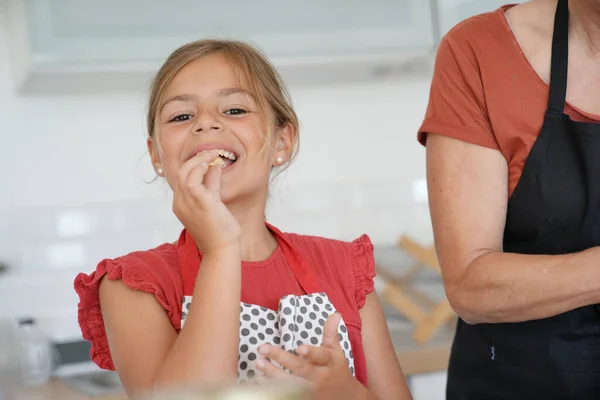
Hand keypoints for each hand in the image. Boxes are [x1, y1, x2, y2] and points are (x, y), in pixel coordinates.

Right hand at [172, 150, 240, 254]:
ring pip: (186, 172)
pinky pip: (193, 179)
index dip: (193, 165)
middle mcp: (180, 203)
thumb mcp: (213, 203)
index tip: (208, 158)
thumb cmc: (219, 230)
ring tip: (213, 154)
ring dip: (199, 159)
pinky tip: (211, 164)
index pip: (181, 178)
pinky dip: (201, 168)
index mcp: (181, 204)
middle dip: (195, 158)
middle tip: (212, 152)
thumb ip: (211, 185)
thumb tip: (215, 167)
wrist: (221, 249)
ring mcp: (187, 203)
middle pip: (181, 172)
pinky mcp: (199, 202)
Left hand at [256, 313, 370, 399]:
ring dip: (272, 373)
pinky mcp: (303, 398)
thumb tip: (335, 313)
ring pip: (290, 383)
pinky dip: (272, 388)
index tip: (299, 348)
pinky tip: (259, 380)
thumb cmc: (337, 369)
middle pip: (300, 368)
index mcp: (328, 362)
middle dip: (281, 358)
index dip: (310, 352)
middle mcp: (319, 376)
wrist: (345, 397)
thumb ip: (331, 333)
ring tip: (258, 362)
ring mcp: (310, 390)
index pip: (320, 356)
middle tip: (263, 348)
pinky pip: (285, 393)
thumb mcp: (337, 351)